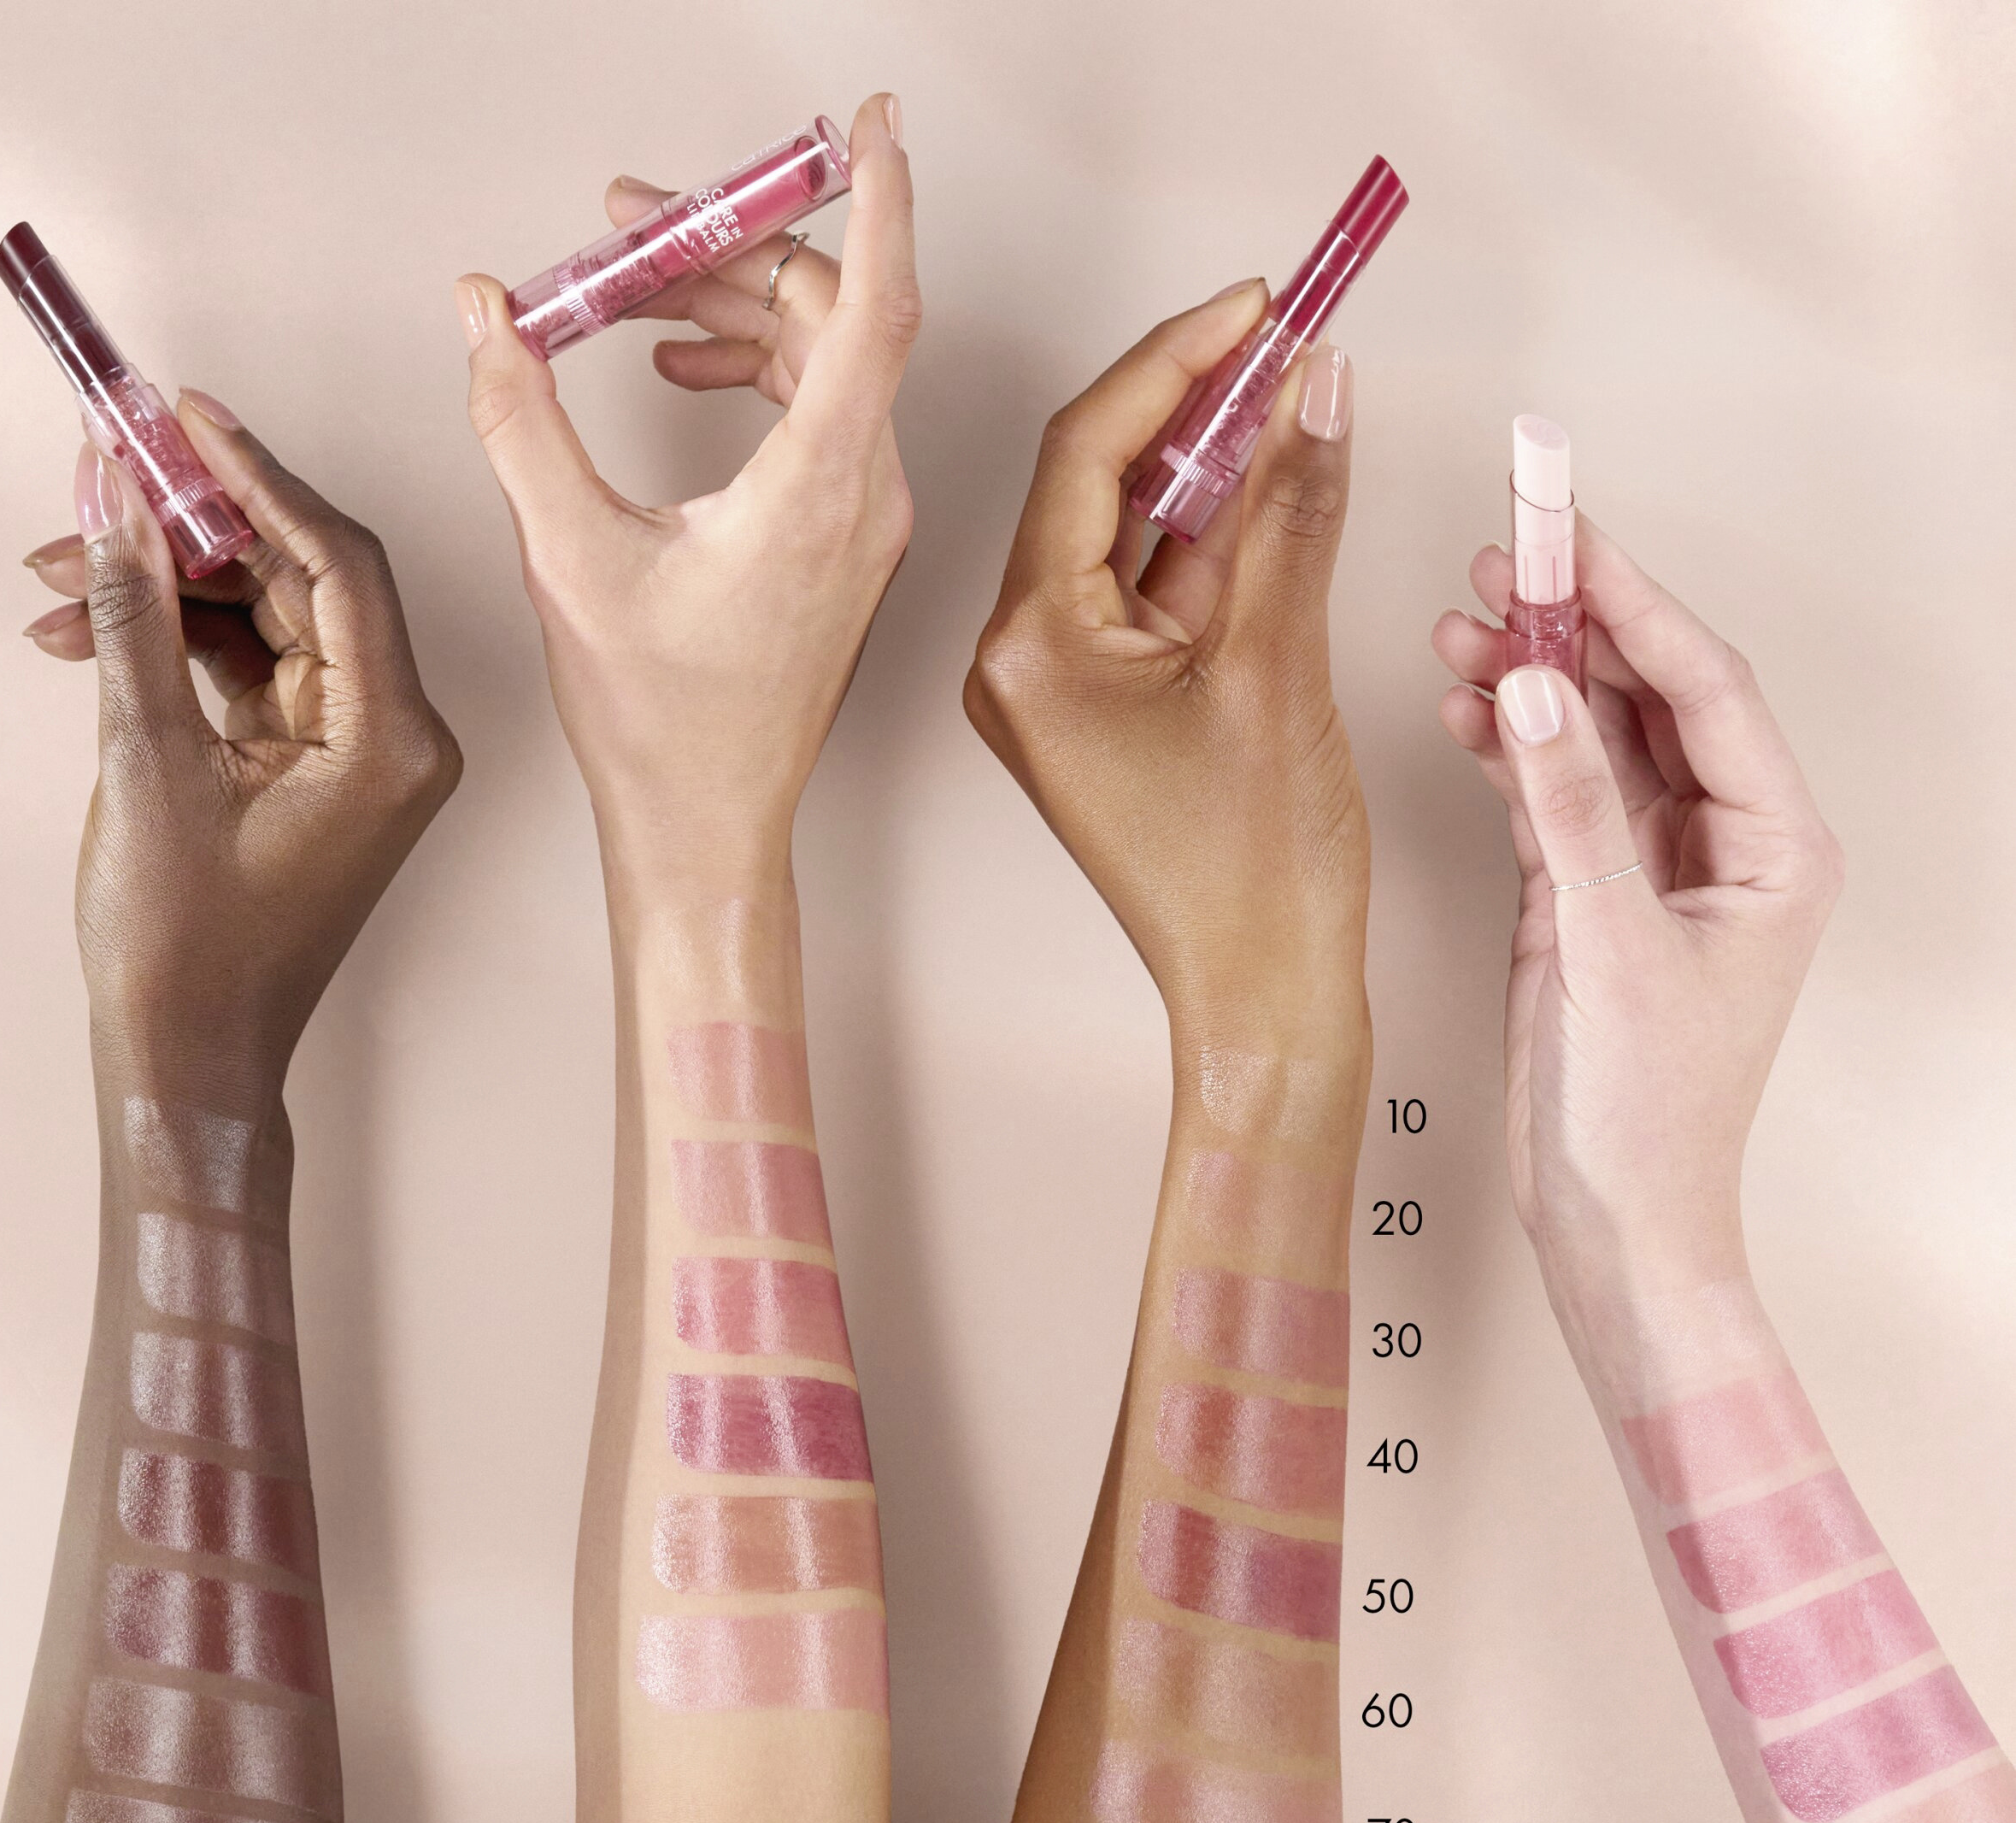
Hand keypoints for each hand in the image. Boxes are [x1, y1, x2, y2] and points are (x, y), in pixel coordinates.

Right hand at [20, 399, 460, 1097]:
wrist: (190, 1052)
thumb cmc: (188, 949)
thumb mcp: (147, 760)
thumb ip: (137, 615)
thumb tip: (120, 499)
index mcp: (391, 741)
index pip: (339, 566)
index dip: (259, 479)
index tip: (184, 417)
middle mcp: (394, 740)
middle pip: (302, 582)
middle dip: (192, 527)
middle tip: (102, 472)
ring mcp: (356, 753)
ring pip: (265, 621)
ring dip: (164, 588)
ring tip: (56, 578)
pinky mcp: (313, 767)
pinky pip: (249, 669)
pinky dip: (175, 643)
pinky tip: (84, 627)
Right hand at [456, 93, 917, 902]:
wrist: (707, 821)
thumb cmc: (661, 722)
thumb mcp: (569, 554)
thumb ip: (520, 416)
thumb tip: (490, 311)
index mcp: (821, 488)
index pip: (873, 305)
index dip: (878, 198)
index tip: (869, 123)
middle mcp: (866, 497)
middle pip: (830, 318)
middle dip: (731, 252)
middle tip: (632, 226)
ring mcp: (865, 523)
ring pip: (826, 366)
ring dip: (736, 312)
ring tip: (636, 298)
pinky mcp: (847, 544)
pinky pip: (823, 417)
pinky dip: (758, 374)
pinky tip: (685, 371)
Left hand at [963, 288, 1367, 1039]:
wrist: (1264, 998)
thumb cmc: (1252, 878)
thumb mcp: (1278, 664)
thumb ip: (1292, 508)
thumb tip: (1314, 386)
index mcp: (1029, 649)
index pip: (1087, 453)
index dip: (1176, 361)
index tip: (1257, 308)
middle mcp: (1024, 663)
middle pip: (1102, 485)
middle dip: (1197, 407)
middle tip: (1288, 342)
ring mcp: (1063, 690)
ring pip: (1135, 537)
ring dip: (1214, 469)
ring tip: (1298, 402)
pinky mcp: (1108, 711)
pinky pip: (1155, 596)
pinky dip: (1215, 543)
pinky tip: (1279, 492)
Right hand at [1430, 523, 1843, 1292]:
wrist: (1611, 1216)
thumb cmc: (1649, 1112)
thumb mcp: (1609, 945)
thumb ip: (1568, 808)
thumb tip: (1528, 689)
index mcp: (1776, 847)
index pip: (1704, 689)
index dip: (1630, 605)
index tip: (1563, 539)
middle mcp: (1723, 843)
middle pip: (1650, 696)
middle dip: (1573, 627)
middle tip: (1503, 559)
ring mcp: (1652, 866)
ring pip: (1592, 737)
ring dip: (1528, 682)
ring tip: (1461, 627)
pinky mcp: (1588, 895)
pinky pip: (1550, 792)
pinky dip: (1506, 750)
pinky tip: (1465, 709)